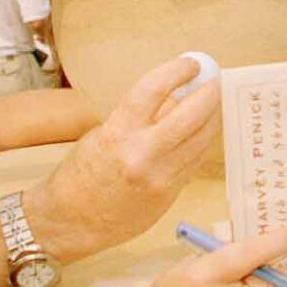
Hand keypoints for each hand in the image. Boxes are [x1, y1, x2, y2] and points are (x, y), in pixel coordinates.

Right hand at [23, 55, 221, 260]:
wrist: (70, 222)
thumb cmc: (80, 176)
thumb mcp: (101, 136)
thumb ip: (137, 118)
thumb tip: (175, 95)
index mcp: (116, 134)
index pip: (152, 90)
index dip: (176, 71)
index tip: (191, 63)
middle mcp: (140, 155)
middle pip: (190, 116)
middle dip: (209, 94)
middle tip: (216, 80)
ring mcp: (159, 178)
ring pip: (201, 140)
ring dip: (213, 117)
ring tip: (215, 103)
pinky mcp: (169, 195)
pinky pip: (195, 162)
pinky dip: (203, 143)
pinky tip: (205, 131)